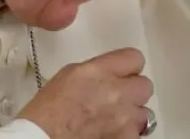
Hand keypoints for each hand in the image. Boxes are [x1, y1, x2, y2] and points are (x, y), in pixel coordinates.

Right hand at [17, 48, 153, 138]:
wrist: (44, 138)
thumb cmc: (47, 112)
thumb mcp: (68, 75)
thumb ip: (95, 70)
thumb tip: (108, 73)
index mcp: (99, 71)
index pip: (134, 58)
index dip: (129, 66)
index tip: (125, 72)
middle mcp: (116, 92)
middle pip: (145, 85)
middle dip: (133, 90)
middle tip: (119, 97)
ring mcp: (124, 118)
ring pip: (144, 112)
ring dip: (131, 114)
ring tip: (113, 118)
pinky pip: (137, 133)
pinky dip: (127, 133)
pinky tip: (111, 132)